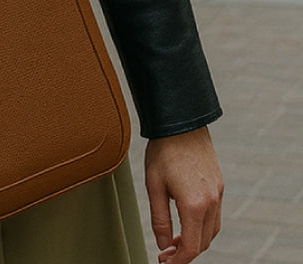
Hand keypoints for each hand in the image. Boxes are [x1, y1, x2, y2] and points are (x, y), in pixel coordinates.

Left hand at [144, 126, 222, 262]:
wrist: (181, 123)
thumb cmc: (163, 150)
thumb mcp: (154, 185)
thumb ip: (159, 218)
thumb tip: (163, 244)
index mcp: (194, 204)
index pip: (192, 246)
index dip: (179, 260)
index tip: (165, 262)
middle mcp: (212, 202)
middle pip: (204, 241)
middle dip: (186, 252)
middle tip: (167, 253)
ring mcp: (218, 193)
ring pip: (212, 230)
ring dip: (196, 239)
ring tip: (175, 239)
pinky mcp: (219, 185)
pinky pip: (214, 215)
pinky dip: (202, 225)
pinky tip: (186, 220)